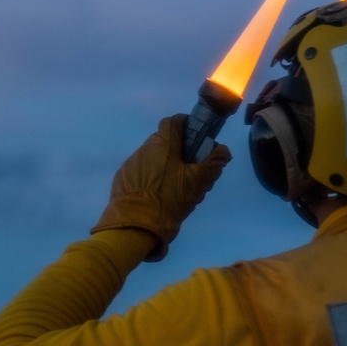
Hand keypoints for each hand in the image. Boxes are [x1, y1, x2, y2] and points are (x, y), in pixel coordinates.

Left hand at [91, 114, 230, 260]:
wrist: (136, 225)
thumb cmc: (170, 199)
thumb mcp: (198, 183)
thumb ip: (214, 163)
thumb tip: (223, 149)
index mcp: (163, 143)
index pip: (174, 121)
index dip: (186, 125)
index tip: (196, 138)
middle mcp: (145, 148)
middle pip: (164, 140)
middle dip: (178, 149)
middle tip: (189, 168)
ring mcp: (131, 163)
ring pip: (152, 156)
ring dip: (163, 164)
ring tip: (173, 186)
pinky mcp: (123, 178)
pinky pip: (140, 171)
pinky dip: (150, 176)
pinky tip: (156, 194)